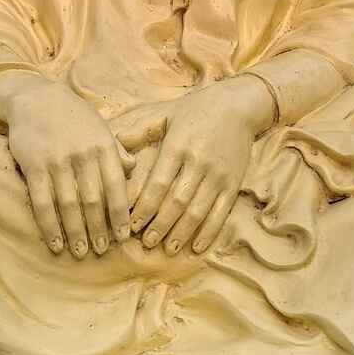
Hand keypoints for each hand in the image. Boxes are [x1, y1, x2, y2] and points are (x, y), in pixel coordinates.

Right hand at [0, 77, 134, 257]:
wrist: (35, 96)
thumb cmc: (72, 113)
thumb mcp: (100, 125)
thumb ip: (116, 148)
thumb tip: (134, 169)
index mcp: (103, 144)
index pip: (117, 186)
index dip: (120, 214)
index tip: (124, 237)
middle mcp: (82, 154)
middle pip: (93, 201)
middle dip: (99, 229)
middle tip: (102, 251)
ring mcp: (57, 160)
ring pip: (69, 205)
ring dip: (76, 232)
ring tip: (80, 251)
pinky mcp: (34, 166)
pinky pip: (42, 202)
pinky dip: (49, 226)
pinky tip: (55, 243)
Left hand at [112, 77, 274, 256]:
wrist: (239, 105)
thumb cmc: (197, 109)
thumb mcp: (166, 112)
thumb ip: (140, 128)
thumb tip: (114, 139)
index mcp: (178, 145)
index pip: (158, 183)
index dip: (145, 207)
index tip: (132, 224)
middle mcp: (198, 162)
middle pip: (176, 202)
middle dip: (160, 225)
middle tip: (146, 243)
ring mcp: (218, 175)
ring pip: (198, 211)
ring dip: (182, 232)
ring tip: (168, 249)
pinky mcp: (233, 183)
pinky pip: (221, 213)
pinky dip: (209, 232)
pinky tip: (197, 247)